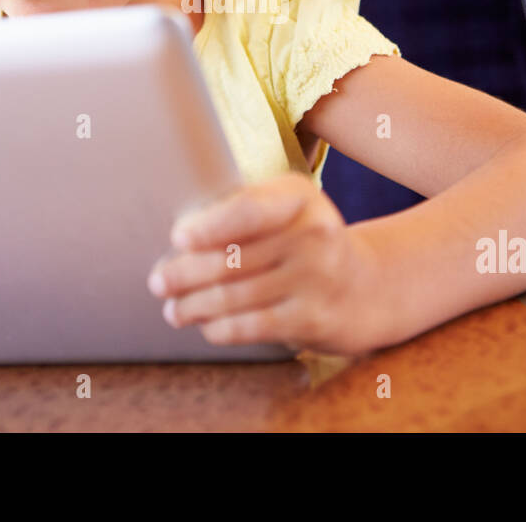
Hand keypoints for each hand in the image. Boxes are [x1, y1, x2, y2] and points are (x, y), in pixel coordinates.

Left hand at [146, 171, 383, 355]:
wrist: (366, 287)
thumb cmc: (306, 244)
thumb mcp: (288, 212)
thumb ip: (245, 214)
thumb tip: (181, 240)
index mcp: (298, 198)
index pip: (249, 210)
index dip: (210, 226)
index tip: (178, 238)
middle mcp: (312, 234)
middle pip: (233, 259)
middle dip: (185, 274)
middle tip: (158, 282)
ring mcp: (316, 278)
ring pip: (236, 296)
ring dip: (194, 306)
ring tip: (173, 310)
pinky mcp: (313, 319)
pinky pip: (253, 325)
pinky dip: (221, 328)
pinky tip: (206, 327)